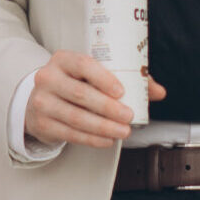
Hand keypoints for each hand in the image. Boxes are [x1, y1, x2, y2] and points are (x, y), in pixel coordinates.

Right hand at [26, 50, 162, 149]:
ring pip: (76, 117)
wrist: (42, 100)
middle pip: (81, 94)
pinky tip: (107, 139)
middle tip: (129, 116)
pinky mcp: (42, 124)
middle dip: (109, 108)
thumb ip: (127, 79)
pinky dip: (92, 139)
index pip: (83, 64)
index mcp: (63, 59)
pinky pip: (70, 134)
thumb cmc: (74, 84)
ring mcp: (42, 101)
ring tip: (123, 131)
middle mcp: (48, 78)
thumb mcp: (93, 75)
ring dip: (104, 127)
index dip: (103, 78)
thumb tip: (158, 91)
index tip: (122, 92)